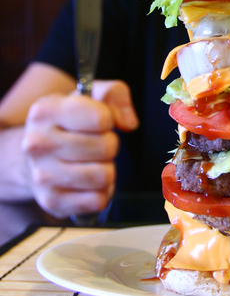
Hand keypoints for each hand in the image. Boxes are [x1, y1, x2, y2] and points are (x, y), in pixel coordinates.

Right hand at [21, 81, 138, 218]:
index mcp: (45, 111)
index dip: (108, 120)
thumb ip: (116, 94)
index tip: (99, 122)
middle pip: (106, 148)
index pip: (101, 118)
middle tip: (96, 144)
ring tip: (93, 162)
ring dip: (107, 169)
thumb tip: (129, 123)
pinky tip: (89, 182)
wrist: (35, 155)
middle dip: (110, 145)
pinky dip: (102, 192)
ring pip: (104, 176)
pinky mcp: (52, 201)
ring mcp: (42, 175)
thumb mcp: (89, 95)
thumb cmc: (67, 123)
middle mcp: (37, 143)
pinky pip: (98, 200)